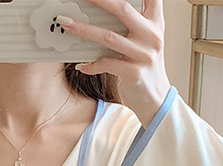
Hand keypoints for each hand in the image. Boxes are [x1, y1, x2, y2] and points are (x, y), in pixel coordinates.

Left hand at [57, 0, 169, 126]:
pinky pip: (106, 64)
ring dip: (84, 30)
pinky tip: (81, 65)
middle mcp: (151, 36)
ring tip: (66, 23)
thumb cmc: (145, 67)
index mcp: (155, 23)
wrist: (155, 99)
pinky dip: (91, 64)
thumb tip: (105, 10)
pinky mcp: (133, 73)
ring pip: (108, 37)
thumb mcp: (147, 40)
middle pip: (122, 9)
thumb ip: (135, 23)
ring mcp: (143, 55)